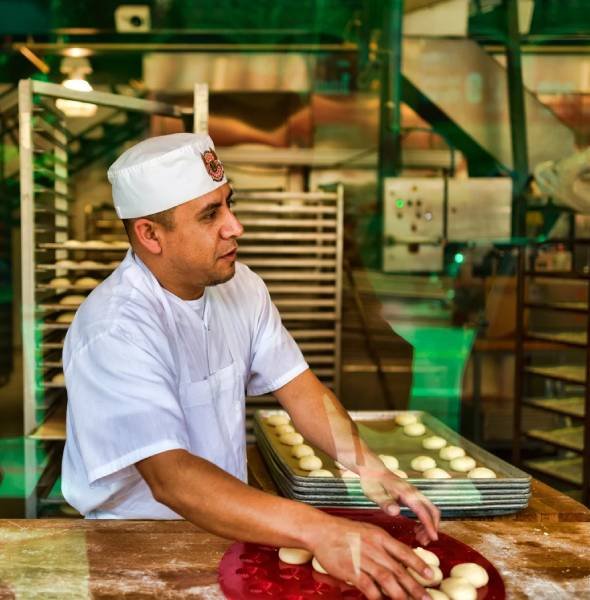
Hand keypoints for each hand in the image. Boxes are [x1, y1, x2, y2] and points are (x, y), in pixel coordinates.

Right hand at [307, 515, 434, 599]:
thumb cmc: (344, 532)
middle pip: (398, 569)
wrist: (321, 530)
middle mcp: (374, 547)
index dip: (418, 565)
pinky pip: (367, 586)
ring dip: (399, 594)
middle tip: (426, 598)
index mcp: (379, 536)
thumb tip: (399, 560)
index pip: (404, 552)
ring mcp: (362, 559)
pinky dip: (376, 596)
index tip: (430, 576)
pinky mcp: (350, 569)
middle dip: (414, 586)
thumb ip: (382, 545)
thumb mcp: (368, 532)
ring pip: (386, 579)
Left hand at [357, 461, 439, 546]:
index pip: (423, 511)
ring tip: (420, 539)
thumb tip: (396, 512)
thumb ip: (385, 503)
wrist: (372, 469)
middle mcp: (414, 492)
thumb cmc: (372, 482)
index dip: (429, 526)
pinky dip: (424, 520)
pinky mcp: (412, 495)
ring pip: (429, 510)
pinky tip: (416, 529)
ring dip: (429, 525)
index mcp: (406, 493)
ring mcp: (414, 493)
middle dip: (432, 527)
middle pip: (432, 510)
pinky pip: (424, 509)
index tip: (434, 539)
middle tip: (424, 542)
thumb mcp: (374, 494)